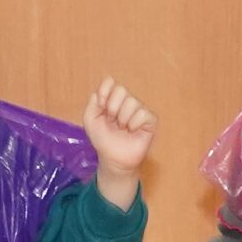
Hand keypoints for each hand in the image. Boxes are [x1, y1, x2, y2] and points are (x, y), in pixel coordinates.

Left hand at [84, 78, 156, 208]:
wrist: (113, 158)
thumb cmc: (103, 139)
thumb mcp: (90, 120)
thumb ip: (93, 102)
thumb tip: (103, 90)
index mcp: (112, 99)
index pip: (110, 82)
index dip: (104, 92)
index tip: (101, 106)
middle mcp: (127, 101)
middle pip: (121, 90)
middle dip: (112, 108)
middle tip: (112, 121)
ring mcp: (140, 109)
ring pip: (132, 102)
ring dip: (123, 119)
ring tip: (123, 129)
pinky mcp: (150, 120)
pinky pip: (143, 113)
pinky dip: (134, 124)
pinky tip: (132, 131)